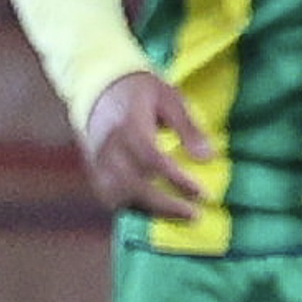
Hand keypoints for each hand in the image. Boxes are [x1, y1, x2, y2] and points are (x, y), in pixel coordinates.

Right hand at [78, 71, 213, 219]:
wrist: (97, 86)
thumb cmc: (140, 90)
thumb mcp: (169, 98)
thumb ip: (187, 128)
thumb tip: (207, 157)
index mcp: (129, 124)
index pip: (151, 158)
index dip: (176, 179)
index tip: (201, 193)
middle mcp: (109, 146)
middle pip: (133, 185)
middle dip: (165, 205)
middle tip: (194, 214)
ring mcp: (98, 160)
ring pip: (117, 195)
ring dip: (148, 210)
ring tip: (176, 215)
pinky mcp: (94, 169)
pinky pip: (108, 196)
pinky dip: (130, 207)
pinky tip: (153, 210)